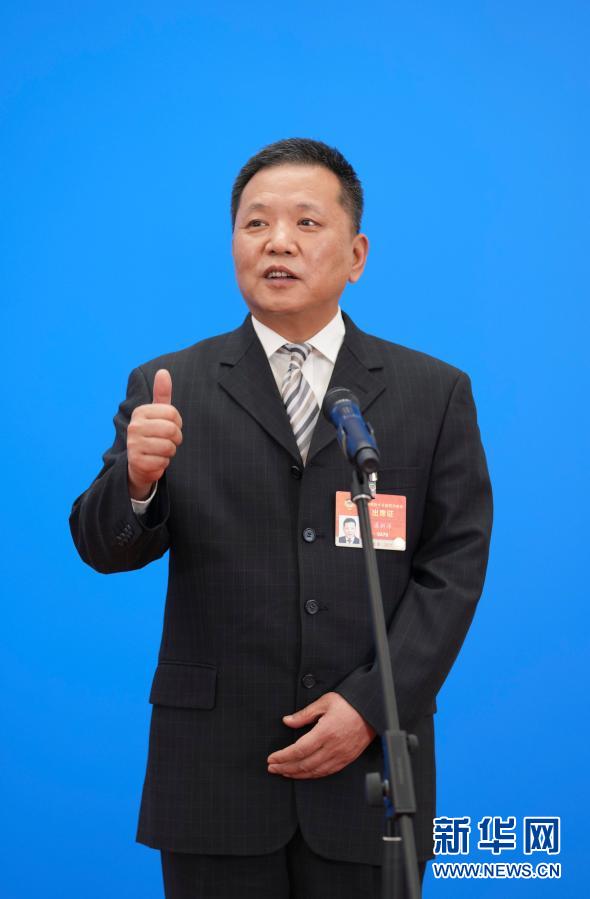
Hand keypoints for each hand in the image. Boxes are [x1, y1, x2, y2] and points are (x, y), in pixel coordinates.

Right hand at [127, 369, 182, 498]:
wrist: (139, 463)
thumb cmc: (153, 434)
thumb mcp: (158, 413)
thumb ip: (161, 394)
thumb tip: (163, 371)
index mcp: (140, 412)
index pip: (172, 413)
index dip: (177, 423)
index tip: (170, 427)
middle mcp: (134, 426)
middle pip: (171, 430)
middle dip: (176, 438)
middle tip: (168, 441)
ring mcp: (134, 444)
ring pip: (169, 447)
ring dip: (170, 451)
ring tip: (161, 450)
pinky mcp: (137, 461)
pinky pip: (163, 461)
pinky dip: (163, 463)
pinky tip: (155, 460)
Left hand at [267, 692, 375, 778]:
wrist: (372, 710)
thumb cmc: (349, 704)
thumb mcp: (324, 702)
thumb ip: (304, 714)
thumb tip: (287, 721)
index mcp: (326, 732)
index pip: (299, 750)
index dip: (283, 757)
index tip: (271, 758)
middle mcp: (333, 747)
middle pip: (304, 764)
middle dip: (285, 768)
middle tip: (272, 768)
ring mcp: (341, 755)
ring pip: (314, 772)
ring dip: (296, 774)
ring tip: (284, 772)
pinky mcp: (346, 760)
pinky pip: (326, 772)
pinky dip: (312, 775)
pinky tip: (303, 773)